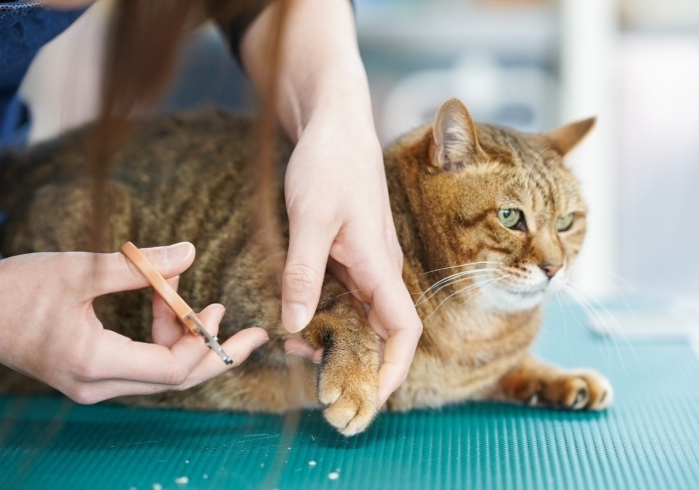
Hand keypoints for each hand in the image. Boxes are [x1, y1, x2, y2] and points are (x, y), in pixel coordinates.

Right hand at [0, 243, 267, 403]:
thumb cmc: (17, 289)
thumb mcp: (80, 271)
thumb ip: (139, 267)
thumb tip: (189, 252)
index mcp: (95, 363)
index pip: (171, 369)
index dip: (203, 341)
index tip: (218, 308)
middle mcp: (97, 385)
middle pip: (175, 380)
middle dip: (217, 355)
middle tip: (255, 337)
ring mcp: (94, 384)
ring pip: (161, 372)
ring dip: (184, 338)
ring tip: (193, 300)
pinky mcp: (92, 374)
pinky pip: (143, 363)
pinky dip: (162, 337)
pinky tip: (166, 306)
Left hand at [280, 109, 422, 405]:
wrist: (335, 124)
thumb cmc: (329, 163)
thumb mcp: (309, 218)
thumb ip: (302, 273)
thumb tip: (295, 325)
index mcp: (379, 264)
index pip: (403, 330)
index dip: (394, 369)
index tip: (370, 398)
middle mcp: (378, 269)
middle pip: (381, 332)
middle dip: (358, 364)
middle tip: (319, 385)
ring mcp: (364, 262)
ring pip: (360, 316)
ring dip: (337, 340)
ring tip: (297, 353)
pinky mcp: (349, 254)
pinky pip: (344, 295)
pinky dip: (325, 314)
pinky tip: (297, 320)